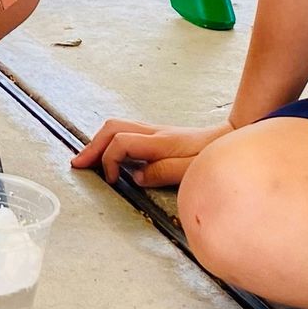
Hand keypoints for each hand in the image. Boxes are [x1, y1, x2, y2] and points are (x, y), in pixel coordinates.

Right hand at [72, 116, 230, 189]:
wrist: (229, 138)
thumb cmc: (212, 156)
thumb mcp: (190, 169)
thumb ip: (163, 172)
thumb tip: (138, 177)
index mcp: (160, 141)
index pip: (121, 143)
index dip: (110, 161)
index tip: (113, 181)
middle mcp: (153, 132)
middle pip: (112, 128)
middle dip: (92, 146)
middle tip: (77, 164)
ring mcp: (154, 131)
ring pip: (116, 127)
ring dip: (98, 142)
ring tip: (86, 159)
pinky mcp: (156, 135)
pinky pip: (125, 132)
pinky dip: (110, 142)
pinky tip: (108, 155)